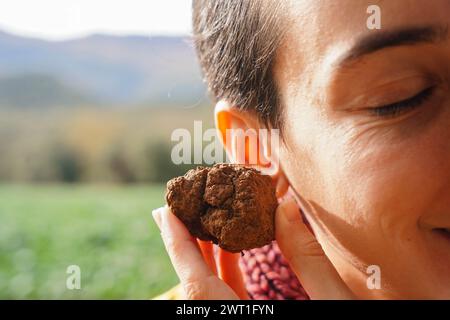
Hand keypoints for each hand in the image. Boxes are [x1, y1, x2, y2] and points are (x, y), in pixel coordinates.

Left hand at [152, 198, 354, 299]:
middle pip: (197, 288)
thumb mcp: (336, 304)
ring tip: (201, 219)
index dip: (177, 248)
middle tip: (173, 209)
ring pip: (210, 293)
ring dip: (205, 255)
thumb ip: (308, 258)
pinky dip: (225, 271)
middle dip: (184, 245)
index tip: (165, 213)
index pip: (197, 287)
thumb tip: (286, 209)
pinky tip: (232, 247)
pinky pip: (227, 299)